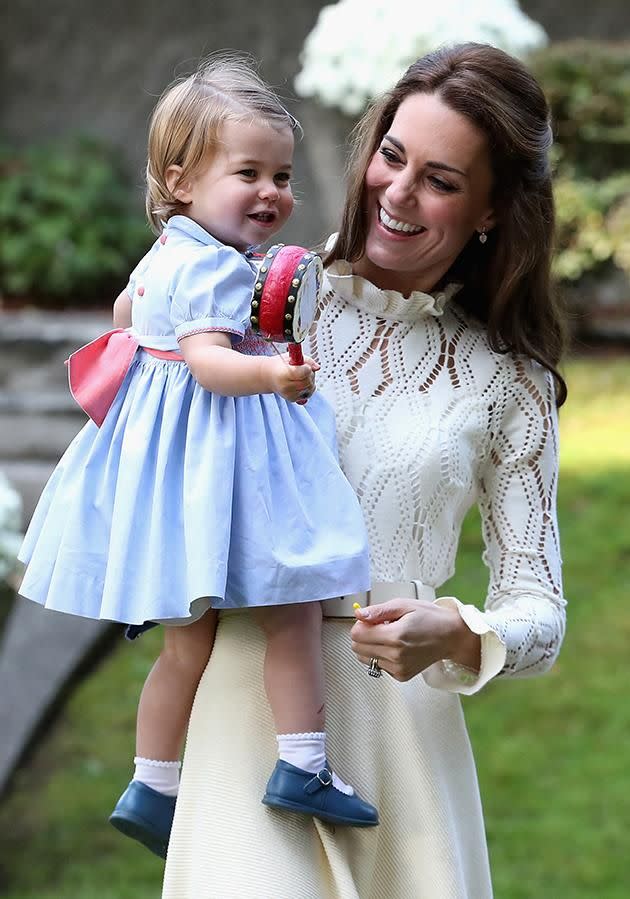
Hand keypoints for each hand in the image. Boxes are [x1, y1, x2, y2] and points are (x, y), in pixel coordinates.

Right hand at [266, 353, 318, 402]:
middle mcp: (286, 387)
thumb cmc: (280, 365)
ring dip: (310, 381)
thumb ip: (307, 360)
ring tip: (301, 376)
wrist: (269, 376)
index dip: (307, 368)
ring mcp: (289, 395)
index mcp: (284, 374)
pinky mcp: (292, 399)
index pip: (304, 372)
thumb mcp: (292, 357)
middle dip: (310, 374)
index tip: (304, 365)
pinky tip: (301, 382)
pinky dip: (307, 387)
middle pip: (308, 381)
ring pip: (310, 388)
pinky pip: (308, 393)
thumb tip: (317, 367)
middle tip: (304, 369)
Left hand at [351, 598, 479, 681]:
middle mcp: (396, 655)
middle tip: (381, 627)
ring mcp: (398, 668)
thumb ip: (378, 611)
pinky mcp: (401, 676)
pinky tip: (396, 647)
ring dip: (371, 646)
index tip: (372, 620)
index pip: (357, 635)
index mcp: (396, 636)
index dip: (361, 624)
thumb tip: (359, 614)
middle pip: (357, 648)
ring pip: (365, 658)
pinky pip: (378, 666)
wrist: (451, 637)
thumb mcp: (404, 605)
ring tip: (389, 637)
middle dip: (364, 635)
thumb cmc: (430, 618)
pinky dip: (382, 656)